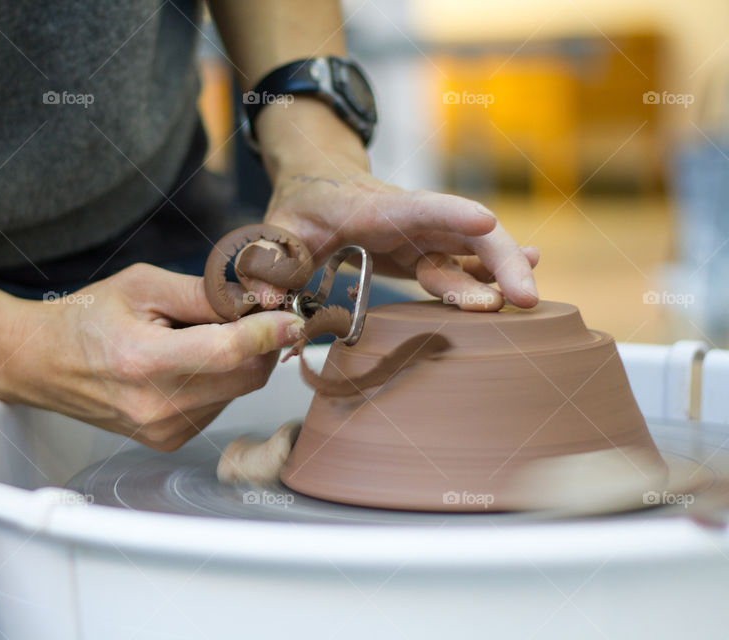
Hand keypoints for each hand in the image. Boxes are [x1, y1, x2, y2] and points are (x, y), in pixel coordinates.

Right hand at [0, 264, 302, 450]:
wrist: (43, 363)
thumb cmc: (88, 318)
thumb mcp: (144, 286)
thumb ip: (205, 294)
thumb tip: (261, 301)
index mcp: (144, 361)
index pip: (229, 352)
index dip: (269, 332)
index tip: (293, 317)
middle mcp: (156, 406)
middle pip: (246, 376)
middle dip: (259, 343)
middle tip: (246, 313)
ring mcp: (162, 429)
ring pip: (237, 391)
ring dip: (236, 361)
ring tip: (195, 338)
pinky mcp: (168, 440)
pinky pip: (218, 405)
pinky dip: (218, 379)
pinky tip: (185, 362)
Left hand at [252, 98, 539, 311]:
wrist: (318, 182)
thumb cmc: (301, 204)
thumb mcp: (278, 228)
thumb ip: (271, 261)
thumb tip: (264, 304)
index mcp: (372, 209)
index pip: (416, 207)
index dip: (451, 212)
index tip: (486, 221)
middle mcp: (408, 219)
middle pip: (464, 233)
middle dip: (499, 260)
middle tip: (524, 296)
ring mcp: (421, 236)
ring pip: (472, 252)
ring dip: (502, 275)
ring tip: (530, 301)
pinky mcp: (424, 253)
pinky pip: (462, 267)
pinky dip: (488, 279)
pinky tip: (515, 290)